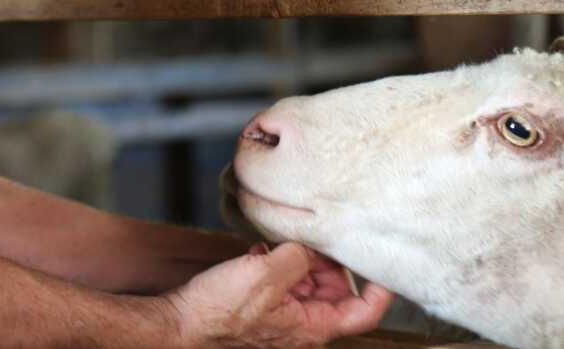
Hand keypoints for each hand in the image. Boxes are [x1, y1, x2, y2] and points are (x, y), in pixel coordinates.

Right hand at [165, 242, 392, 347]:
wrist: (181, 323)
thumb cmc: (220, 311)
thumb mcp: (265, 274)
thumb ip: (297, 257)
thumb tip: (309, 247)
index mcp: (312, 327)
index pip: (364, 311)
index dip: (379, 286)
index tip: (382, 259)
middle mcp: (302, 325)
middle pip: (336, 291)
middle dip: (330, 262)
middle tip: (320, 236)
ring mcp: (282, 315)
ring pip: (309, 282)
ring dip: (300, 258)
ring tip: (283, 243)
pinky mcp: (263, 305)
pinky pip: (283, 280)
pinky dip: (278, 262)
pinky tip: (260, 251)